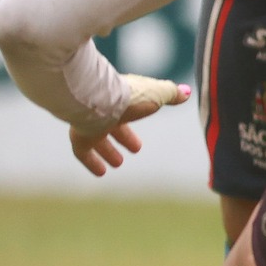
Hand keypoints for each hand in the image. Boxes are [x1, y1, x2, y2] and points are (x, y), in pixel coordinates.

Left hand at [70, 75, 189, 176]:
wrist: (99, 101)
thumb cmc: (132, 96)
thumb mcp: (158, 94)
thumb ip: (171, 93)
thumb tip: (186, 92)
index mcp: (124, 97)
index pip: (131, 108)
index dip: (140, 117)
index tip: (146, 123)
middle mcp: (105, 110)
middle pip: (114, 125)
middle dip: (124, 137)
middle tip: (135, 149)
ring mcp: (90, 123)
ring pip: (98, 139)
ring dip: (109, 152)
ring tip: (118, 164)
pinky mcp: (80, 137)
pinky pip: (84, 153)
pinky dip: (92, 162)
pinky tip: (101, 173)